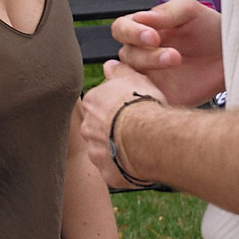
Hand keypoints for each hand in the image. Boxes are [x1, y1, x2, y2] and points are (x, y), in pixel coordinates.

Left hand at [78, 62, 168, 191]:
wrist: (150, 135)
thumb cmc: (143, 105)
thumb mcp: (134, 78)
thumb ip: (119, 72)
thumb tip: (109, 65)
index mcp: (92, 103)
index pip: (101, 105)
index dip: (118, 108)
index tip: (132, 111)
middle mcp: (88, 128)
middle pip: (101, 129)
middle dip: (116, 130)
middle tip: (138, 130)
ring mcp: (96, 152)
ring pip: (108, 151)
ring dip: (121, 150)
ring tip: (143, 148)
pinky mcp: (108, 173)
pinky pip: (117, 171)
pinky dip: (127, 169)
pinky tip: (142, 163)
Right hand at [111, 0, 225, 106]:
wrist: (231, 53)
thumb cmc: (208, 28)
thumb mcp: (189, 11)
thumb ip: (165, 12)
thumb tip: (140, 19)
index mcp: (142, 30)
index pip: (121, 29)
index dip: (132, 33)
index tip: (152, 37)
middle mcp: (141, 53)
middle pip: (126, 54)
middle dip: (148, 55)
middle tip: (173, 55)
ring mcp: (148, 76)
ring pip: (132, 76)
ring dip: (152, 69)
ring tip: (177, 61)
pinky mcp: (160, 96)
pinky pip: (145, 98)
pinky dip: (150, 94)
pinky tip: (166, 86)